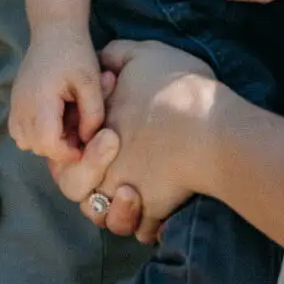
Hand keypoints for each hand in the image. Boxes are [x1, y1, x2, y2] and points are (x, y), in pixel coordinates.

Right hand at [9, 22, 104, 160]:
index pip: (47, 143)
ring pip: (24, 141)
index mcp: (41, 99)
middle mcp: (21, 104)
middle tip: (77, 134)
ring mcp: (15, 103)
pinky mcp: (14, 101)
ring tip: (65, 127)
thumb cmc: (75, 53)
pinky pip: (19, 130)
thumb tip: (88, 140)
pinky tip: (53, 120)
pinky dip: (34, 133)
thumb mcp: (92, 81)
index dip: (66, 152)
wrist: (54, 30)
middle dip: (57, 148)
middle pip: (34, 146)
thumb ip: (93, 113)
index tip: (84, 146)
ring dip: (44, 142)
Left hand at [48, 38, 220, 244]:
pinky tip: (160, 206)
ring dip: (117, 207)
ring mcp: (125, 194)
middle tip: (119, 158)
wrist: (215, 131)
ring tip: (135, 189)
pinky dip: (150, 223)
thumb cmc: (180, 90)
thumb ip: (117, 55)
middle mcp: (103, 168)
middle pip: (77, 188)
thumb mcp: (145, 54)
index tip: (110, 132)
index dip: (82, 144)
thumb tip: (103, 58)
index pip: (69, 149)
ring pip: (105, 215)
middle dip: (92, 178)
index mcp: (96, 132)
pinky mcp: (152, 212)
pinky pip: (143, 229)